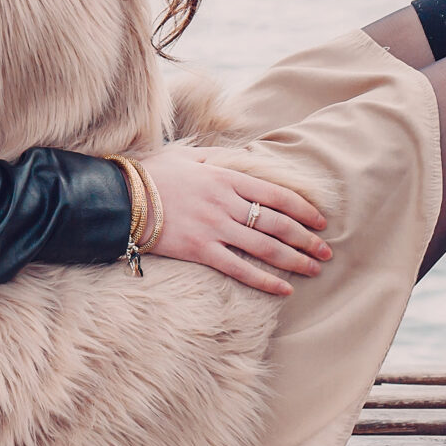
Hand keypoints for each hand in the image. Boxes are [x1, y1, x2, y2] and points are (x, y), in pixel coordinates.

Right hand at [138, 145, 331, 296]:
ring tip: (314, 269)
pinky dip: (265, 280)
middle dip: (306, 238)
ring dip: (295, 259)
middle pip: (277, 222)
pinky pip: (240, 268)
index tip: (320, 220)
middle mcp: (225, 202)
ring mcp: (214, 227)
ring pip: (265, 246)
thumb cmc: (151, 174)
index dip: (302, 209)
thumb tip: (242, 159)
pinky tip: (284, 289)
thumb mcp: (187, 156)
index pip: (275, 194)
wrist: (120, 196)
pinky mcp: (200, 250)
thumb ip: (217, 158)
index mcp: (224, 177)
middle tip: (326, 251)